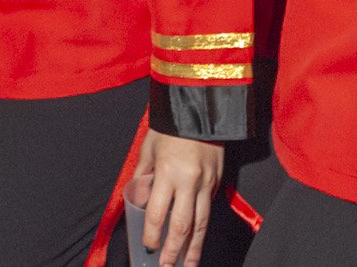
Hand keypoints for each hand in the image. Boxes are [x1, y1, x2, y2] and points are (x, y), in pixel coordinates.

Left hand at [126, 130, 221, 266]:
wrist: (202, 105)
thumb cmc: (170, 125)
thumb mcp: (150, 146)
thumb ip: (143, 173)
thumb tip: (137, 196)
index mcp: (168, 172)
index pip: (158, 212)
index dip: (152, 234)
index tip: (148, 247)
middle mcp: (189, 182)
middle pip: (182, 225)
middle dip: (174, 249)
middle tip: (167, 266)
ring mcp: (207, 183)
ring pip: (201, 223)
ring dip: (194, 247)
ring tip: (189, 264)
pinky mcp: (218, 180)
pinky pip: (209, 208)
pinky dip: (203, 226)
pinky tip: (198, 239)